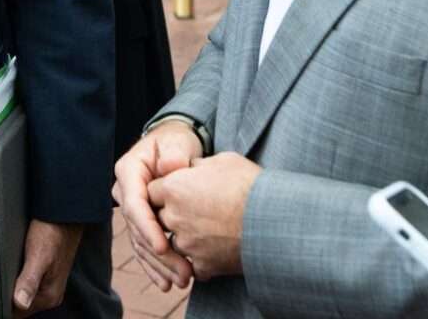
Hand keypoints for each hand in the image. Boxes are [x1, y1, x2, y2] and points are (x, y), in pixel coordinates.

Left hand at [11, 219, 82, 315]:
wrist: (64, 215)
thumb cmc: (53, 233)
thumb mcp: (38, 257)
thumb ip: (29, 281)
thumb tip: (20, 303)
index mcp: (48, 296)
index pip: (18, 313)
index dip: (3, 305)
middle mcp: (49, 294)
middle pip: (20, 305)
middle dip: (6, 296)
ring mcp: (48, 284)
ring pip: (22, 293)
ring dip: (11, 287)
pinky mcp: (45, 273)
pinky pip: (26, 283)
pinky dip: (17, 279)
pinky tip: (11, 269)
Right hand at [112, 120, 201, 290]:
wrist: (174, 146)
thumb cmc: (175, 142)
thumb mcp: (176, 142)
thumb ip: (173, 154)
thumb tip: (169, 167)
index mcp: (128, 171)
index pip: (134, 203)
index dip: (148, 227)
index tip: (165, 246)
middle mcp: (124, 192)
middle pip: (137, 228)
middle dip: (158, 254)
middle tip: (183, 273)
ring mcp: (131, 208)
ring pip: (140, 242)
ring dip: (159, 265)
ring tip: (181, 281)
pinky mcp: (140, 221)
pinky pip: (144, 246)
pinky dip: (155, 265)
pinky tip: (165, 282)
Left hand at [146, 152, 261, 280]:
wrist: (275, 221)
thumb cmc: (250, 185)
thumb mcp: (223, 161)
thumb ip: (197, 165)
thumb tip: (191, 168)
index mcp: (174, 188)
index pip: (152, 190)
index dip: (165, 190)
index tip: (179, 191)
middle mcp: (174, 217)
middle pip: (159, 217)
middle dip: (172, 214)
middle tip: (194, 211)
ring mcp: (187, 244)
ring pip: (174, 243)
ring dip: (186, 238)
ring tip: (208, 231)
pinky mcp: (203, 266)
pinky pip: (193, 265)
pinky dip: (202, 260)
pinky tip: (216, 250)